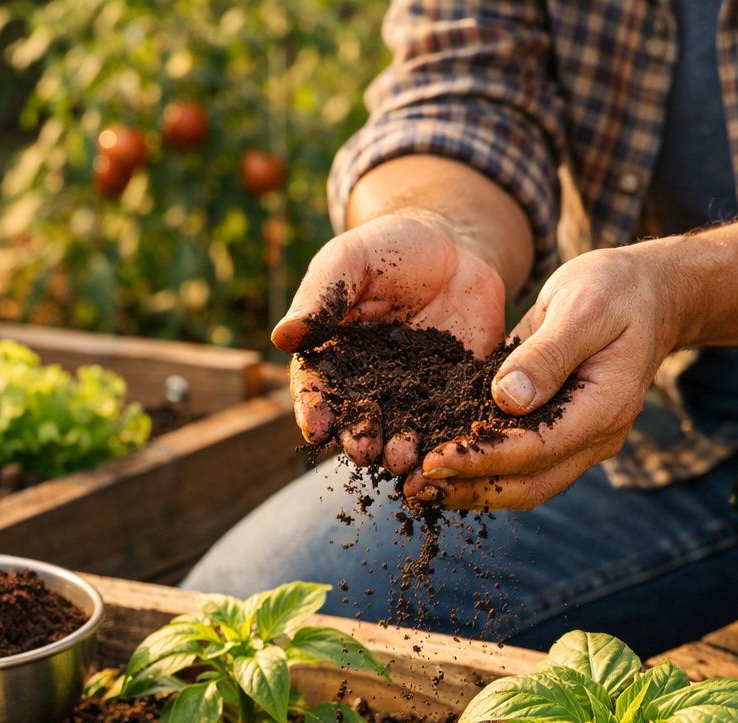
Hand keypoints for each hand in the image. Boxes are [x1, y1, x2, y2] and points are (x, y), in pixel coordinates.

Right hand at [273, 213, 506, 469]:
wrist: (454, 246)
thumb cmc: (389, 249)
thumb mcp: (350, 261)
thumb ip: (321, 298)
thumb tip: (281, 336)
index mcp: (334, 357)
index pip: (318, 389)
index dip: (314, 409)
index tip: (316, 427)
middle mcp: (369, 385)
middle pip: (358, 420)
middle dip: (358, 438)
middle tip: (363, 451)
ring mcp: (414, 394)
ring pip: (402, 430)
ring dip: (399, 450)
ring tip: (402, 460)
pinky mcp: (455, 395)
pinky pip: (450, 422)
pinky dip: (447, 441)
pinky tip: (448, 454)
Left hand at [406, 246, 681, 510]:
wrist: (647, 295)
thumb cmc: (615, 291)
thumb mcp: (582, 307)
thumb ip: (547, 354)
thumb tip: (505, 399)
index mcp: (604, 407)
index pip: (536, 450)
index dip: (482, 460)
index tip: (432, 460)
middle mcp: (595, 437)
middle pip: (528, 486)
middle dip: (470, 490)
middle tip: (414, 487)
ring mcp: (580, 442)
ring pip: (523, 486)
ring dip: (471, 491)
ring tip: (417, 488)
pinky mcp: (560, 434)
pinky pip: (520, 466)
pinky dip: (481, 471)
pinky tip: (441, 467)